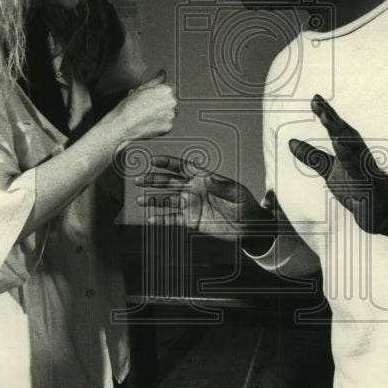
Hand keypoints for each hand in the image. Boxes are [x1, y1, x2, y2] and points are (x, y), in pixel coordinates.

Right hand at [104, 70, 176, 144]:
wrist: (123, 124)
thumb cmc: (130, 106)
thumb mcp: (142, 88)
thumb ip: (156, 79)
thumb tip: (163, 72)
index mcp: (166, 90)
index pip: (171, 88)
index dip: (161, 92)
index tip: (153, 97)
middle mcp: (172, 102)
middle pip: (171, 100)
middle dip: (163, 103)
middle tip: (148, 107)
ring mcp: (171, 115)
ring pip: (170, 112)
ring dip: (162, 113)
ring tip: (148, 115)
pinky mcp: (168, 127)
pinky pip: (167, 123)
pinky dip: (160, 123)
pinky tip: (149, 122)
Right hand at [134, 155, 272, 242]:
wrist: (249, 226)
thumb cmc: (246, 205)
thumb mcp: (237, 193)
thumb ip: (222, 186)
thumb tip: (208, 178)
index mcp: (204, 178)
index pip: (183, 167)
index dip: (167, 163)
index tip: (153, 160)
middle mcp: (194, 190)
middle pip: (170, 182)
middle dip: (154, 180)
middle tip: (138, 180)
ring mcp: (192, 205)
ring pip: (168, 200)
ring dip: (154, 200)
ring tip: (139, 200)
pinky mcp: (192, 220)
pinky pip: (173, 219)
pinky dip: (162, 219)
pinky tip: (150, 219)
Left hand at [288, 94, 387, 234]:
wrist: (378, 211)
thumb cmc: (355, 186)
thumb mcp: (329, 170)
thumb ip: (311, 156)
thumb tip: (290, 142)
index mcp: (347, 147)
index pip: (335, 127)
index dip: (325, 112)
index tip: (314, 98)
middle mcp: (356, 152)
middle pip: (341, 130)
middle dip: (329, 115)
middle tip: (317, 101)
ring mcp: (361, 164)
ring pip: (348, 144)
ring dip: (337, 129)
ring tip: (324, 116)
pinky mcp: (364, 179)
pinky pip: (354, 166)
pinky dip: (347, 155)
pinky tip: (339, 144)